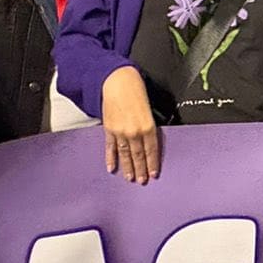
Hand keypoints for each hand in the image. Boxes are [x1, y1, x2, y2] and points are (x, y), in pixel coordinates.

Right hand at [100, 65, 160, 182]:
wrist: (117, 81)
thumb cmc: (136, 91)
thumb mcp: (149, 109)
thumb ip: (149, 126)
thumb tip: (150, 141)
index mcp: (148, 126)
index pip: (151, 150)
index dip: (152, 164)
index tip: (153, 174)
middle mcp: (134, 132)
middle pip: (138, 156)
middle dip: (140, 170)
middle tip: (142, 181)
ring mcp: (120, 132)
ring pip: (125, 155)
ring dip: (127, 168)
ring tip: (130, 178)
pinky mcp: (109, 129)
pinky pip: (111, 148)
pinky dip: (111, 158)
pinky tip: (112, 168)